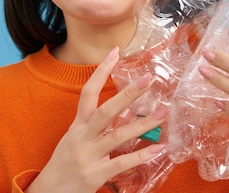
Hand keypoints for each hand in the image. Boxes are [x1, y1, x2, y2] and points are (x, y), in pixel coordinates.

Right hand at [26, 47, 168, 192]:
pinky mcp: (95, 175)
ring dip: (143, 124)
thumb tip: (120, 110)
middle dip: (128, 94)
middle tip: (148, 78)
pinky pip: (122, 163)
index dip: (101, 71)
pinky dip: (142, 155)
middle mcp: (82, 137)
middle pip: (106, 111)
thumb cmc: (64, 164)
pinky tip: (160, 148)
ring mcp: (89, 156)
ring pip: (118, 136)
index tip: (115, 52)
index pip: (88, 92)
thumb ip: (93, 125)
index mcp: (77, 125)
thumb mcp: (74, 139)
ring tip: (163, 112)